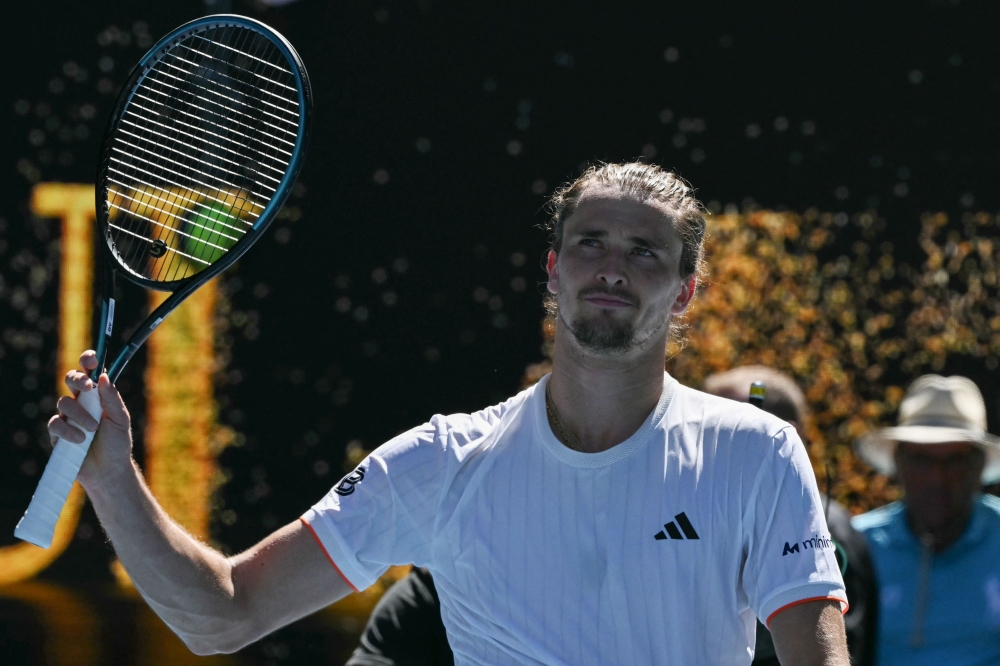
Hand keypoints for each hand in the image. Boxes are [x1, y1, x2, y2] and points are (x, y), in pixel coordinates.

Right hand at [47, 350, 133, 488]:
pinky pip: (55, 424)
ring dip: (80, 414)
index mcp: (98, 395)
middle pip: (70, 379)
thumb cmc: (117, 443)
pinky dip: (69, 431)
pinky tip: (80, 440)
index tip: (92, 360)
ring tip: (93, 429)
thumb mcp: (120, 419)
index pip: (90, 372)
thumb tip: (103, 376)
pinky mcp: (58, 433)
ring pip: (64, 402)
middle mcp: (81, 402)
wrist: (109, 470)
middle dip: (77, 379)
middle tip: (87, 387)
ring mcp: (68, 417)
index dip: (88, 361)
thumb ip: (112, 399)